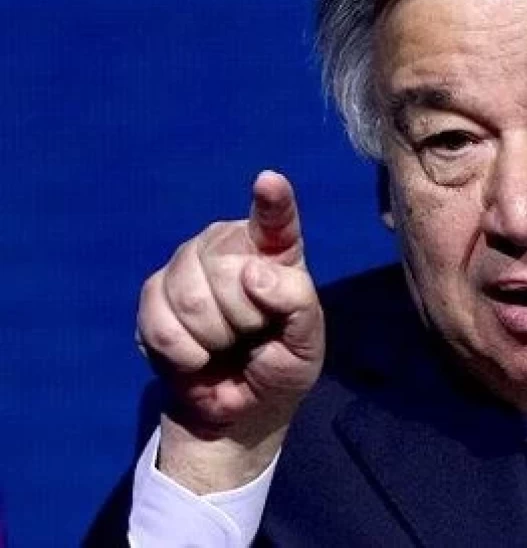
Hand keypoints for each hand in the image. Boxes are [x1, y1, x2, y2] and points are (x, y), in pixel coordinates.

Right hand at [136, 170, 323, 491]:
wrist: (238, 410)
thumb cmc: (280, 368)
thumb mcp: (307, 344)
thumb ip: (297, 304)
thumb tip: (255, 271)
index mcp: (277, 251)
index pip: (276, 219)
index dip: (272, 201)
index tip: (270, 181)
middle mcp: (229, 245)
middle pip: (226, 268)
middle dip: (242, 316)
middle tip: (251, 336)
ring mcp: (187, 265)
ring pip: (191, 296)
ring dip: (213, 337)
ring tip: (225, 345)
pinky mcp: (153, 295)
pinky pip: (161, 323)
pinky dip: (184, 353)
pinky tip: (197, 357)